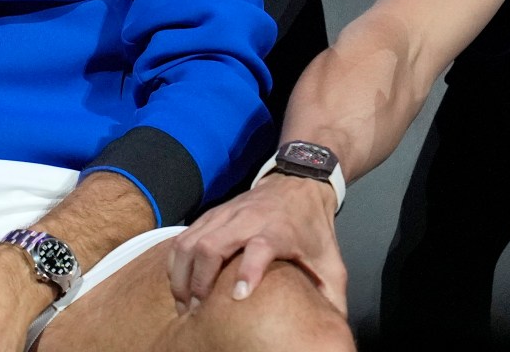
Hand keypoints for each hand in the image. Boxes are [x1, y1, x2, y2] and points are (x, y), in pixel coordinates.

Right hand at [168, 172, 344, 315]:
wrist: (299, 182)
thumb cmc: (312, 227)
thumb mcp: (331, 261)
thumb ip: (331, 295)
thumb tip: (332, 326)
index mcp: (279, 231)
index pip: (260, 247)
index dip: (248, 271)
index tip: (238, 296)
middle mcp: (248, 220)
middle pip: (211, 246)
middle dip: (199, 283)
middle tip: (199, 312)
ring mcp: (225, 215)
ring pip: (190, 242)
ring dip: (182, 277)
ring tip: (184, 305)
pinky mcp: (211, 214)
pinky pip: (183, 238)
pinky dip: (176, 264)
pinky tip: (180, 285)